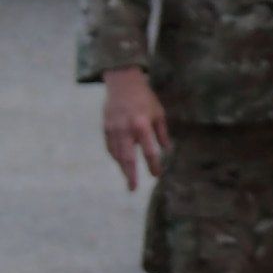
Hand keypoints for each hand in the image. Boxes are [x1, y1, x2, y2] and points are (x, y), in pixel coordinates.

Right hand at [102, 66, 169, 191]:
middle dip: (130, 175)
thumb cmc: (145, 98)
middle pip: (128, 158)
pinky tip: (121, 162)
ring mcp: (114, 130)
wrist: (123, 84)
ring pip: (117, 155)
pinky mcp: (106, 129)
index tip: (157, 175)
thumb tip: (166, 149)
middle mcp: (127, 130)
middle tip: (133, 189)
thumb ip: (162, 132)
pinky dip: (116, 157)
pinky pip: (110, 148)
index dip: (153, 165)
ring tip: (128, 178)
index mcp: (143, 125)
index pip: (149, 151)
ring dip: (122, 168)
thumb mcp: (159, 113)